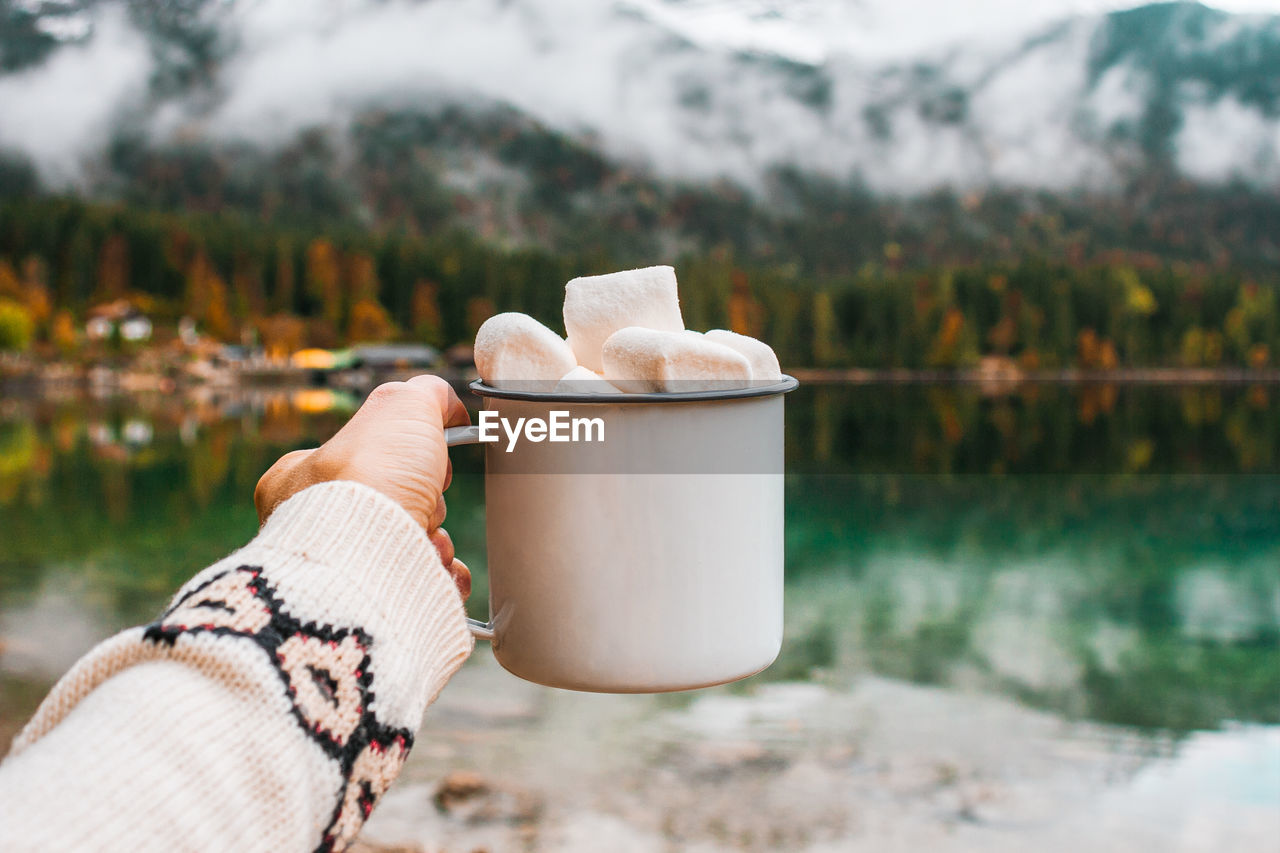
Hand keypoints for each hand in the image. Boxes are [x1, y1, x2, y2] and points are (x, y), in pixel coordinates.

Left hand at [254, 375, 472, 598]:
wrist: (365, 557)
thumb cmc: (370, 478)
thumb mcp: (402, 406)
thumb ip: (425, 396)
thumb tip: (446, 403)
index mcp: (298, 479)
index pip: (359, 459)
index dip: (405, 457)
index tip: (426, 463)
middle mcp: (309, 527)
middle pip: (391, 505)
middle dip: (424, 505)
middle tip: (425, 502)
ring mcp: (337, 570)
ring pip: (405, 547)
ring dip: (433, 542)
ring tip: (427, 541)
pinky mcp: (366, 607)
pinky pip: (415, 588)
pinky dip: (439, 577)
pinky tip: (439, 570)